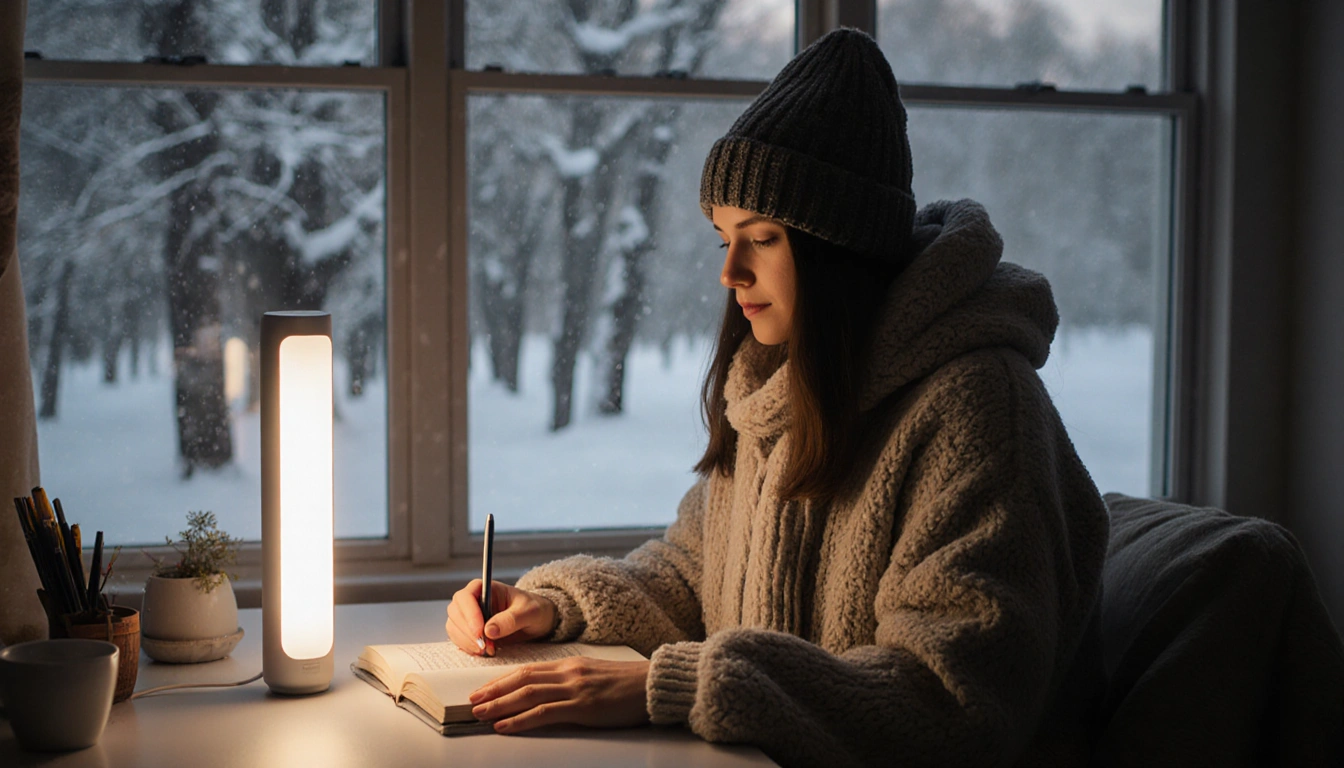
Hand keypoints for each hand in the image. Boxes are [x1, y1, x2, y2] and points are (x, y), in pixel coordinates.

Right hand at [445, 579, 556, 656]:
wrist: (538, 621)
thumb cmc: (534, 610)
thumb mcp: (530, 612)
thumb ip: (511, 619)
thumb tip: (489, 630)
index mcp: (485, 588)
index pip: (466, 597)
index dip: (470, 614)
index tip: (480, 632)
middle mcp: (473, 601)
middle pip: (455, 612)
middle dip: (467, 631)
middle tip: (484, 646)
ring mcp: (469, 616)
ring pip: (453, 627)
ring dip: (466, 642)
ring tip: (487, 651)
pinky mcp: (470, 631)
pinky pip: (458, 639)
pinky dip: (467, 648)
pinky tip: (483, 652)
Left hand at [468, 658, 651, 733]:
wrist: (653, 685)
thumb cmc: (628, 684)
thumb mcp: (595, 675)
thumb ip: (571, 680)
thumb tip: (548, 692)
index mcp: (570, 664)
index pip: (528, 669)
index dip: (502, 679)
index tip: (484, 688)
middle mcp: (568, 673)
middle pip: (521, 679)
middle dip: (493, 691)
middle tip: (472, 701)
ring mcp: (574, 689)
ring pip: (527, 694)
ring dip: (499, 704)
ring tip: (480, 713)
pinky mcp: (583, 706)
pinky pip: (544, 712)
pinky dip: (520, 719)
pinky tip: (505, 725)